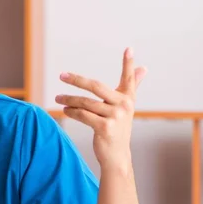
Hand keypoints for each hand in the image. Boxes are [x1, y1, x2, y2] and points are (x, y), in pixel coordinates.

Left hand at [55, 48, 146, 169]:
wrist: (117, 155)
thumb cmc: (118, 128)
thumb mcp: (125, 107)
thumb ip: (132, 86)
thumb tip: (144, 68)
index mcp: (128, 98)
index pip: (129, 78)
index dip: (129, 63)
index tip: (129, 48)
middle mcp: (124, 106)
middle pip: (96, 86)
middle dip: (77, 80)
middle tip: (61, 75)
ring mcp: (115, 117)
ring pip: (86, 102)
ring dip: (69, 100)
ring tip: (58, 98)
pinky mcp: (105, 128)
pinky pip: (83, 115)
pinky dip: (72, 112)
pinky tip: (65, 110)